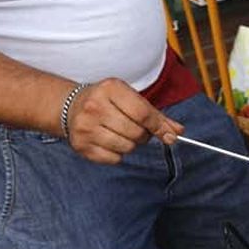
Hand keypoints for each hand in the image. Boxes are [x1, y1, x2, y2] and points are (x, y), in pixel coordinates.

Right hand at [65, 78, 183, 165]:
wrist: (71, 106)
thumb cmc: (109, 101)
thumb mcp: (131, 98)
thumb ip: (156, 115)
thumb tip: (178, 131)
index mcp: (110, 89)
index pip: (143, 113)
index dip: (159, 127)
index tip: (170, 135)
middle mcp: (95, 106)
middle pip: (136, 132)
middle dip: (144, 135)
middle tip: (137, 130)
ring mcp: (85, 127)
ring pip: (127, 147)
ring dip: (131, 144)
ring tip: (122, 133)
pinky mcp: (81, 145)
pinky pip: (114, 159)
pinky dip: (118, 154)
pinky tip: (110, 141)